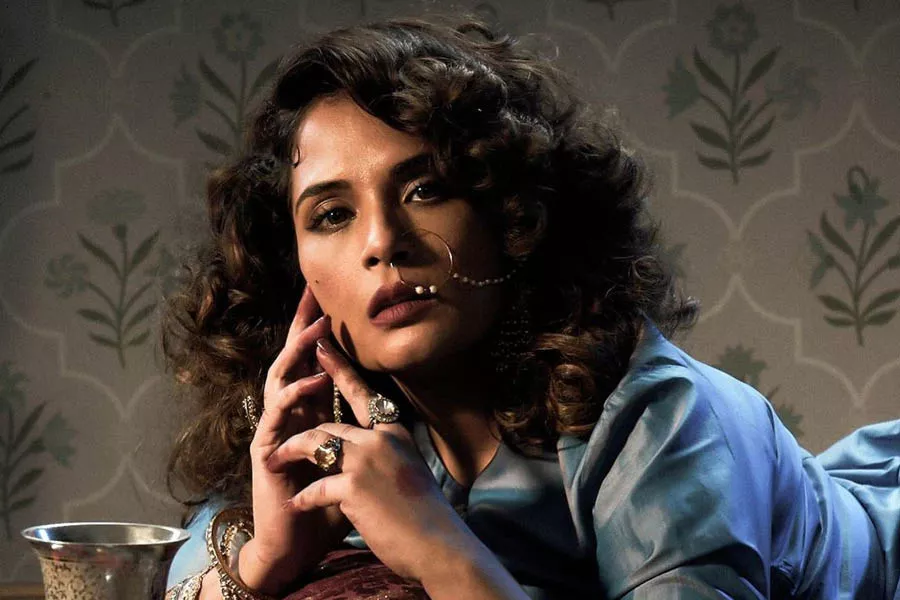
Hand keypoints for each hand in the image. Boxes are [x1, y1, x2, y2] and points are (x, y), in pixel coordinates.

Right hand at [238, 287, 350, 594]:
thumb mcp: (350, 458)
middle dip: (303, 328)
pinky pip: (279, 415)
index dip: (321, 334)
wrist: (297, 543)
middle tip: (314, 294)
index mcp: (308, 413)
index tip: (333, 300)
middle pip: (293, 361)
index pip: (315, 363)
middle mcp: (288, 416)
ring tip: (319, 328)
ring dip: (300, 353)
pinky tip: (315, 381)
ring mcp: (274, 430)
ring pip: (282, 379)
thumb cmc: (325, 503)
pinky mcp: (266, 450)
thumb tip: (392, 409)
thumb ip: (360, 430)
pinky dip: (297, 394)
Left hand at [265, 338, 475, 584]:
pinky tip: (294, 504)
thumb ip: (387, 449)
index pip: (361, 392)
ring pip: (314, 444)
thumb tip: (369, 440)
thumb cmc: (424, 512)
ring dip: (290, 456)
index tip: (318, 346)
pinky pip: (314, 487)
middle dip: (299, 434)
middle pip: (329, 425)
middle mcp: (379, 438)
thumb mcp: (408, 466)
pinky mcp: (352, 486)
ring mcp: (365, 460)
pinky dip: (302, 498)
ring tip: (274, 467)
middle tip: (278, 439)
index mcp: (394, 430)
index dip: (337, 368)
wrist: (437, 544)